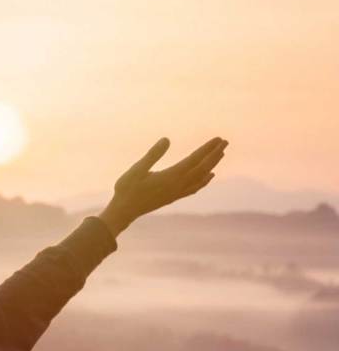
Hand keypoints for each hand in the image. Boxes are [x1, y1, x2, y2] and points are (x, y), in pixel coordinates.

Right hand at [97, 136, 227, 236]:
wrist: (124, 211)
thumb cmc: (127, 189)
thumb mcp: (137, 169)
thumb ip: (153, 154)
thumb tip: (167, 139)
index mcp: (170, 176)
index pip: (194, 160)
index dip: (207, 149)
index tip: (218, 139)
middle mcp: (178, 185)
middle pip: (202, 168)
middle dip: (214, 154)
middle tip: (225, 142)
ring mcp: (177, 192)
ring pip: (201, 177)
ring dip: (212, 165)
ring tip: (221, 154)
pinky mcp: (174, 197)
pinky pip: (195, 187)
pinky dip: (205, 180)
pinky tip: (209, 175)